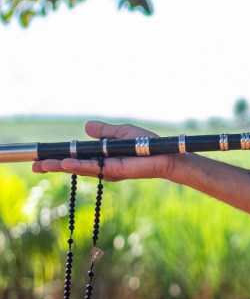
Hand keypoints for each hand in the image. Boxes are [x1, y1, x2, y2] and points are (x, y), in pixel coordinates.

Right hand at [31, 120, 180, 181]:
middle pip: (73, 165)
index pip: (77, 157)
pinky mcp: (113, 171)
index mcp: (102, 156)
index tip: (43, 157)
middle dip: (53, 165)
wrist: (165, 155)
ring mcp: (106, 169)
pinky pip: (92, 168)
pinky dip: (77, 165)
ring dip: (60, 166)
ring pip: (78, 168)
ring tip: (41, 165)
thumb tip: (86, 127)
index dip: (60, 157)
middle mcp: (102, 164)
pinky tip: (64, 163)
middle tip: (34, 165)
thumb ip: (104, 132)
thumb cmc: (147, 144)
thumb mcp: (121, 133)